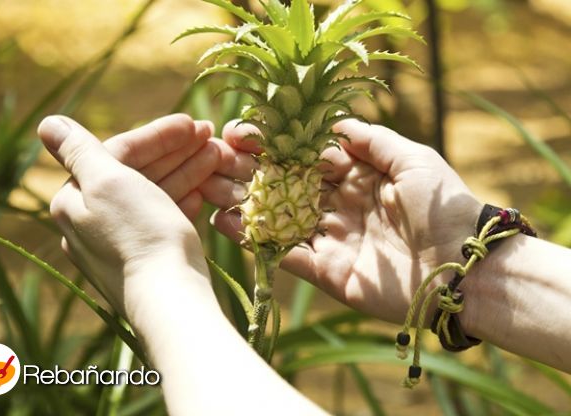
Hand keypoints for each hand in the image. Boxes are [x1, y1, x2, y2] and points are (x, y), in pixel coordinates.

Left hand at [38, 114, 216, 316]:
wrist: (170, 299)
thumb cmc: (141, 235)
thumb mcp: (107, 182)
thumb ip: (78, 150)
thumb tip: (48, 123)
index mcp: (75, 202)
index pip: (116, 153)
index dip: (155, 135)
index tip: (190, 123)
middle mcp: (91, 223)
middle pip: (135, 174)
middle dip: (174, 152)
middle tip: (208, 136)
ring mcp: (119, 244)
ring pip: (152, 196)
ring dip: (184, 173)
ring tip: (217, 157)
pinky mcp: (144, 260)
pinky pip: (161, 221)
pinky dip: (181, 202)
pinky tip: (201, 194)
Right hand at [204, 120, 481, 322]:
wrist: (466, 269)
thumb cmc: (444, 205)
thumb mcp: (413, 158)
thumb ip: (371, 140)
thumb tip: (334, 123)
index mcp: (357, 176)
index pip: (304, 156)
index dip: (272, 145)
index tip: (238, 133)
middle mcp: (339, 205)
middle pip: (285, 186)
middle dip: (248, 172)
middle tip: (211, 160)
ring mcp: (331, 239)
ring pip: (278, 218)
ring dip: (242, 203)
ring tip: (206, 188)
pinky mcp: (327, 272)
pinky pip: (284, 253)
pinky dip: (253, 240)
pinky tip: (223, 222)